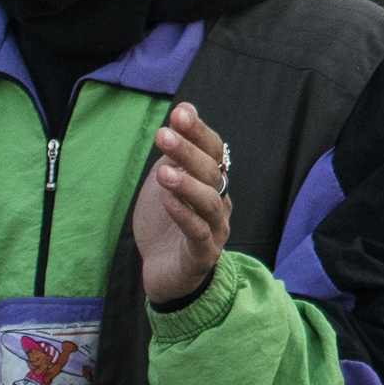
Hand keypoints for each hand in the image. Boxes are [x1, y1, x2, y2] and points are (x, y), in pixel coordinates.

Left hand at [130, 102, 232, 308]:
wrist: (163, 275)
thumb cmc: (167, 225)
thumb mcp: (166, 183)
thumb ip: (175, 152)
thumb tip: (184, 108)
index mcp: (213, 183)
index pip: (214, 151)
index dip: (198, 131)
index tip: (180, 112)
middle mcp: (220, 202)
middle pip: (212, 172)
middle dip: (188, 151)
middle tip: (162, 135)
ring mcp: (215, 230)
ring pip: (210, 202)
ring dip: (188, 184)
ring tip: (163, 171)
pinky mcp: (202, 255)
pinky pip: (198, 232)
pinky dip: (183, 214)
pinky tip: (167, 200)